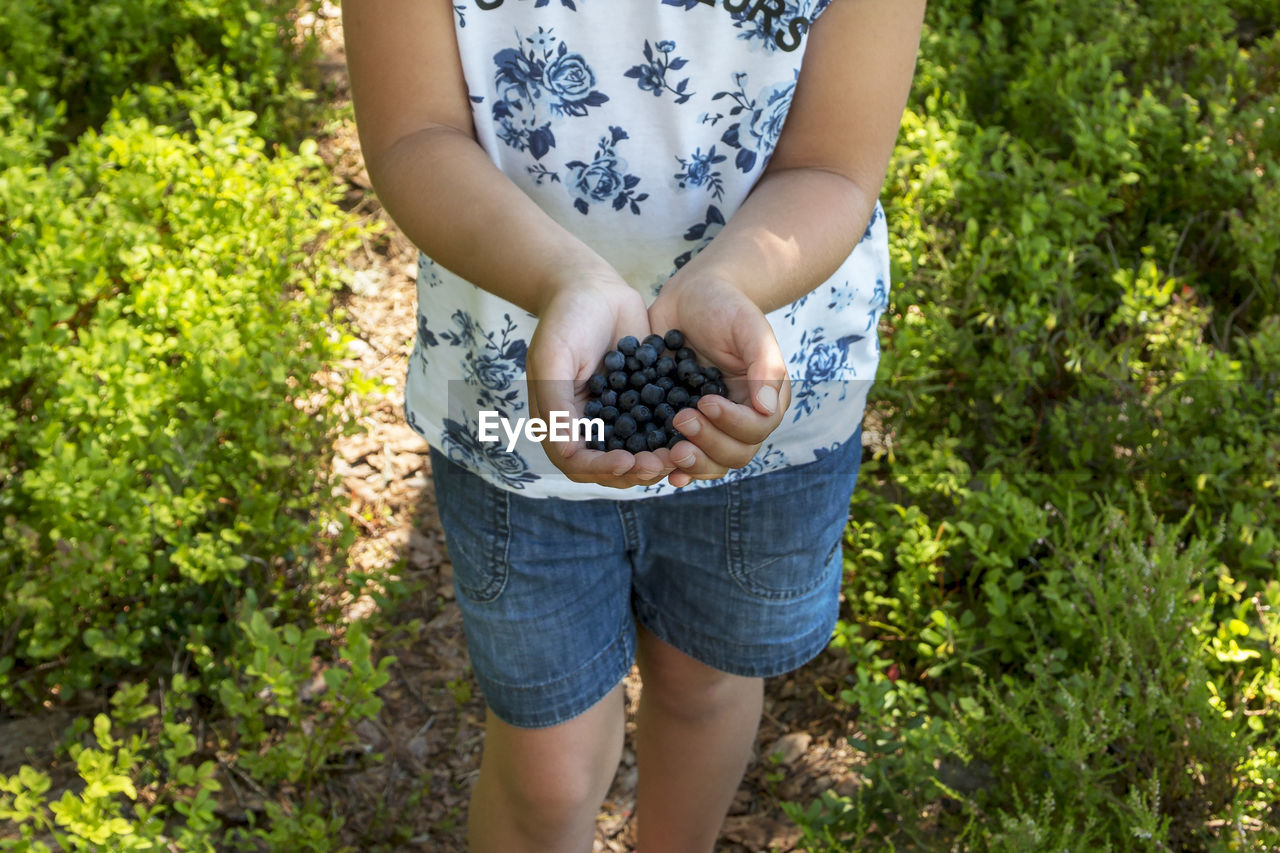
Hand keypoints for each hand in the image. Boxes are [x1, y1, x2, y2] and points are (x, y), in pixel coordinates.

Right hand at [526, 269, 676, 487]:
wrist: (594, 287)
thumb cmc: (566, 318)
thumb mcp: (554, 357)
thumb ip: (557, 404)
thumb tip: (566, 452)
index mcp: (559, 422)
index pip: (578, 462)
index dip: (603, 468)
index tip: (627, 461)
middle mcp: (589, 425)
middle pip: (612, 465)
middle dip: (637, 469)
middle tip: (662, 462)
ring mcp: (616, 415)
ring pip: (638, 450)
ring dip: (658, 457)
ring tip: (681, 453)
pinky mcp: (641, 401)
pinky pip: (657, 425)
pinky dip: (672, 434)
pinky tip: (693, 431)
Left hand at [647, 275, 790, 487]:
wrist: (691, 297)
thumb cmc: (726, 306)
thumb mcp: (749, 327)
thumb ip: (763, 365)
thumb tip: (766, 409)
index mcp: (764, 399)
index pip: (756, 428)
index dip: (732, 423)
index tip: (704, 401)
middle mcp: (741, 418)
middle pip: (735, 454)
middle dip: (709, 444)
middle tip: (680, 421)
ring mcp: (712, 425)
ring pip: (711, 462)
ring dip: (692, 462)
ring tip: (669, 451)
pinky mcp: (683, 424)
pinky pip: (684, 454)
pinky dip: (674, 466)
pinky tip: (661, 468)